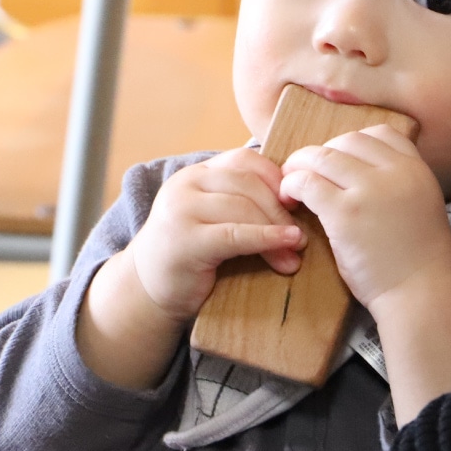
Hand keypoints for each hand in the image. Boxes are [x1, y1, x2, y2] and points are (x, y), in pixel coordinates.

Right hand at [129, 148, 306, 323]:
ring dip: (277, 228)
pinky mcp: (184, 240)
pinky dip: (266, 238)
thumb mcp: (216, 216)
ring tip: (297, 250)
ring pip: (243, 206)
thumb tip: (299, 198)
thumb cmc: (193, 254)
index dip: (276, 177)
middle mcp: (186, 183)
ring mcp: (181, 209)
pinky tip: (286, 246)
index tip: (298, 201)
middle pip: (247, 182)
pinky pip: (234, 234)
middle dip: (281, 207)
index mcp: (197, 173)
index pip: (245, 159)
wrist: (147, 290)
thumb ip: (243, 200)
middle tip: (303, 234)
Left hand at [280, 124, 450, 312]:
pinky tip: (290, 198)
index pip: (380, 134)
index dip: (353, 143)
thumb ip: (399, 182)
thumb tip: (363, 168)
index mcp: (416, 169)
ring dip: (300, 165)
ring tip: (290, 183)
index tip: (339, 160)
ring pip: (322, 156)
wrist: (423, 295)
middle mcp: (395, 172)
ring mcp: (369, 190)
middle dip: (323, 153)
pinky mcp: (344, 213)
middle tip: (308, 171)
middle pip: (347, 140)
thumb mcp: (423, 204)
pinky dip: (292, 185)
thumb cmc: (420, 260)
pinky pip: (307, 182)